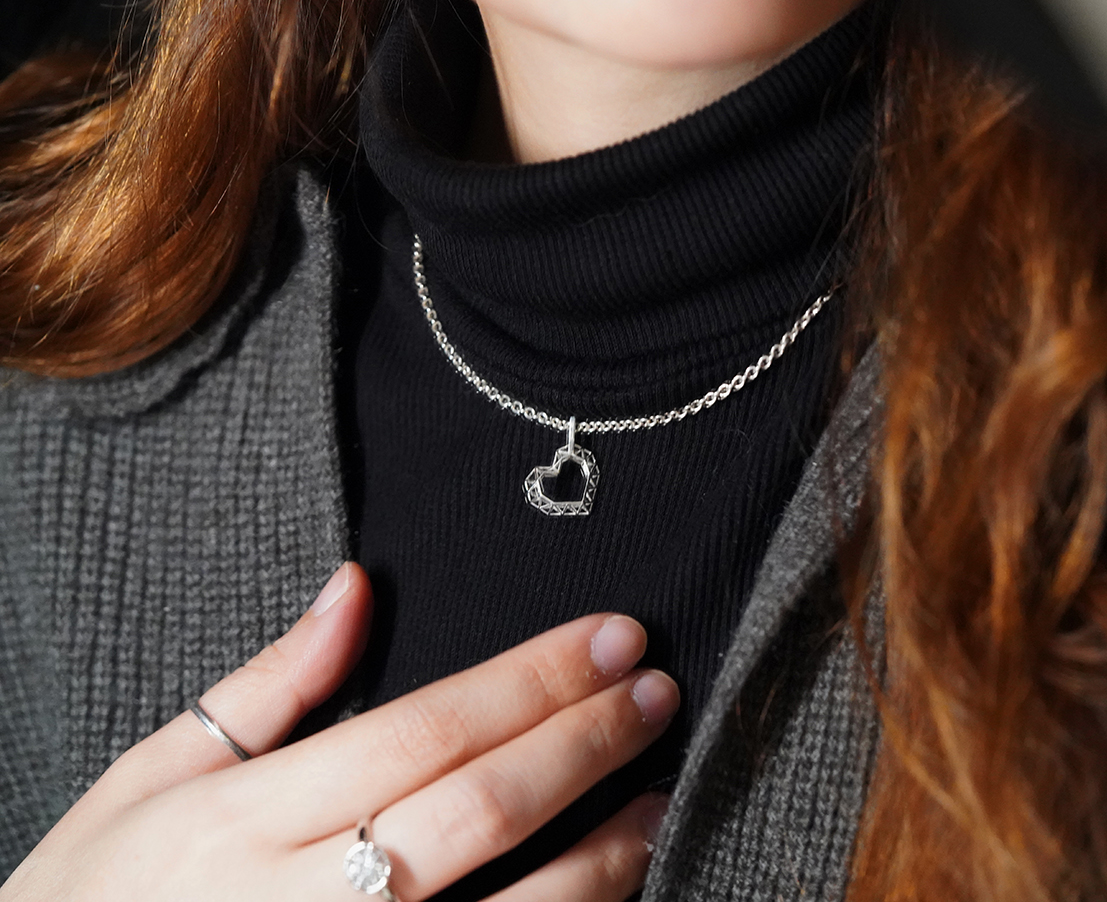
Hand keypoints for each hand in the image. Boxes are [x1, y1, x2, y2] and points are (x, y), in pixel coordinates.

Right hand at [0, 563, 677, 901]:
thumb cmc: (94, 901)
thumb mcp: (152, 780)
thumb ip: (267, 685)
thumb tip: (356, 587)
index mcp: (246, 820)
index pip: (427, 727)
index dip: (533, 679)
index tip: (610, 636)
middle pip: (481, 808)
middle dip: (584, 741)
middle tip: (655, 690)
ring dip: (603, 850)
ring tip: (660, 792)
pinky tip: (610, 888)